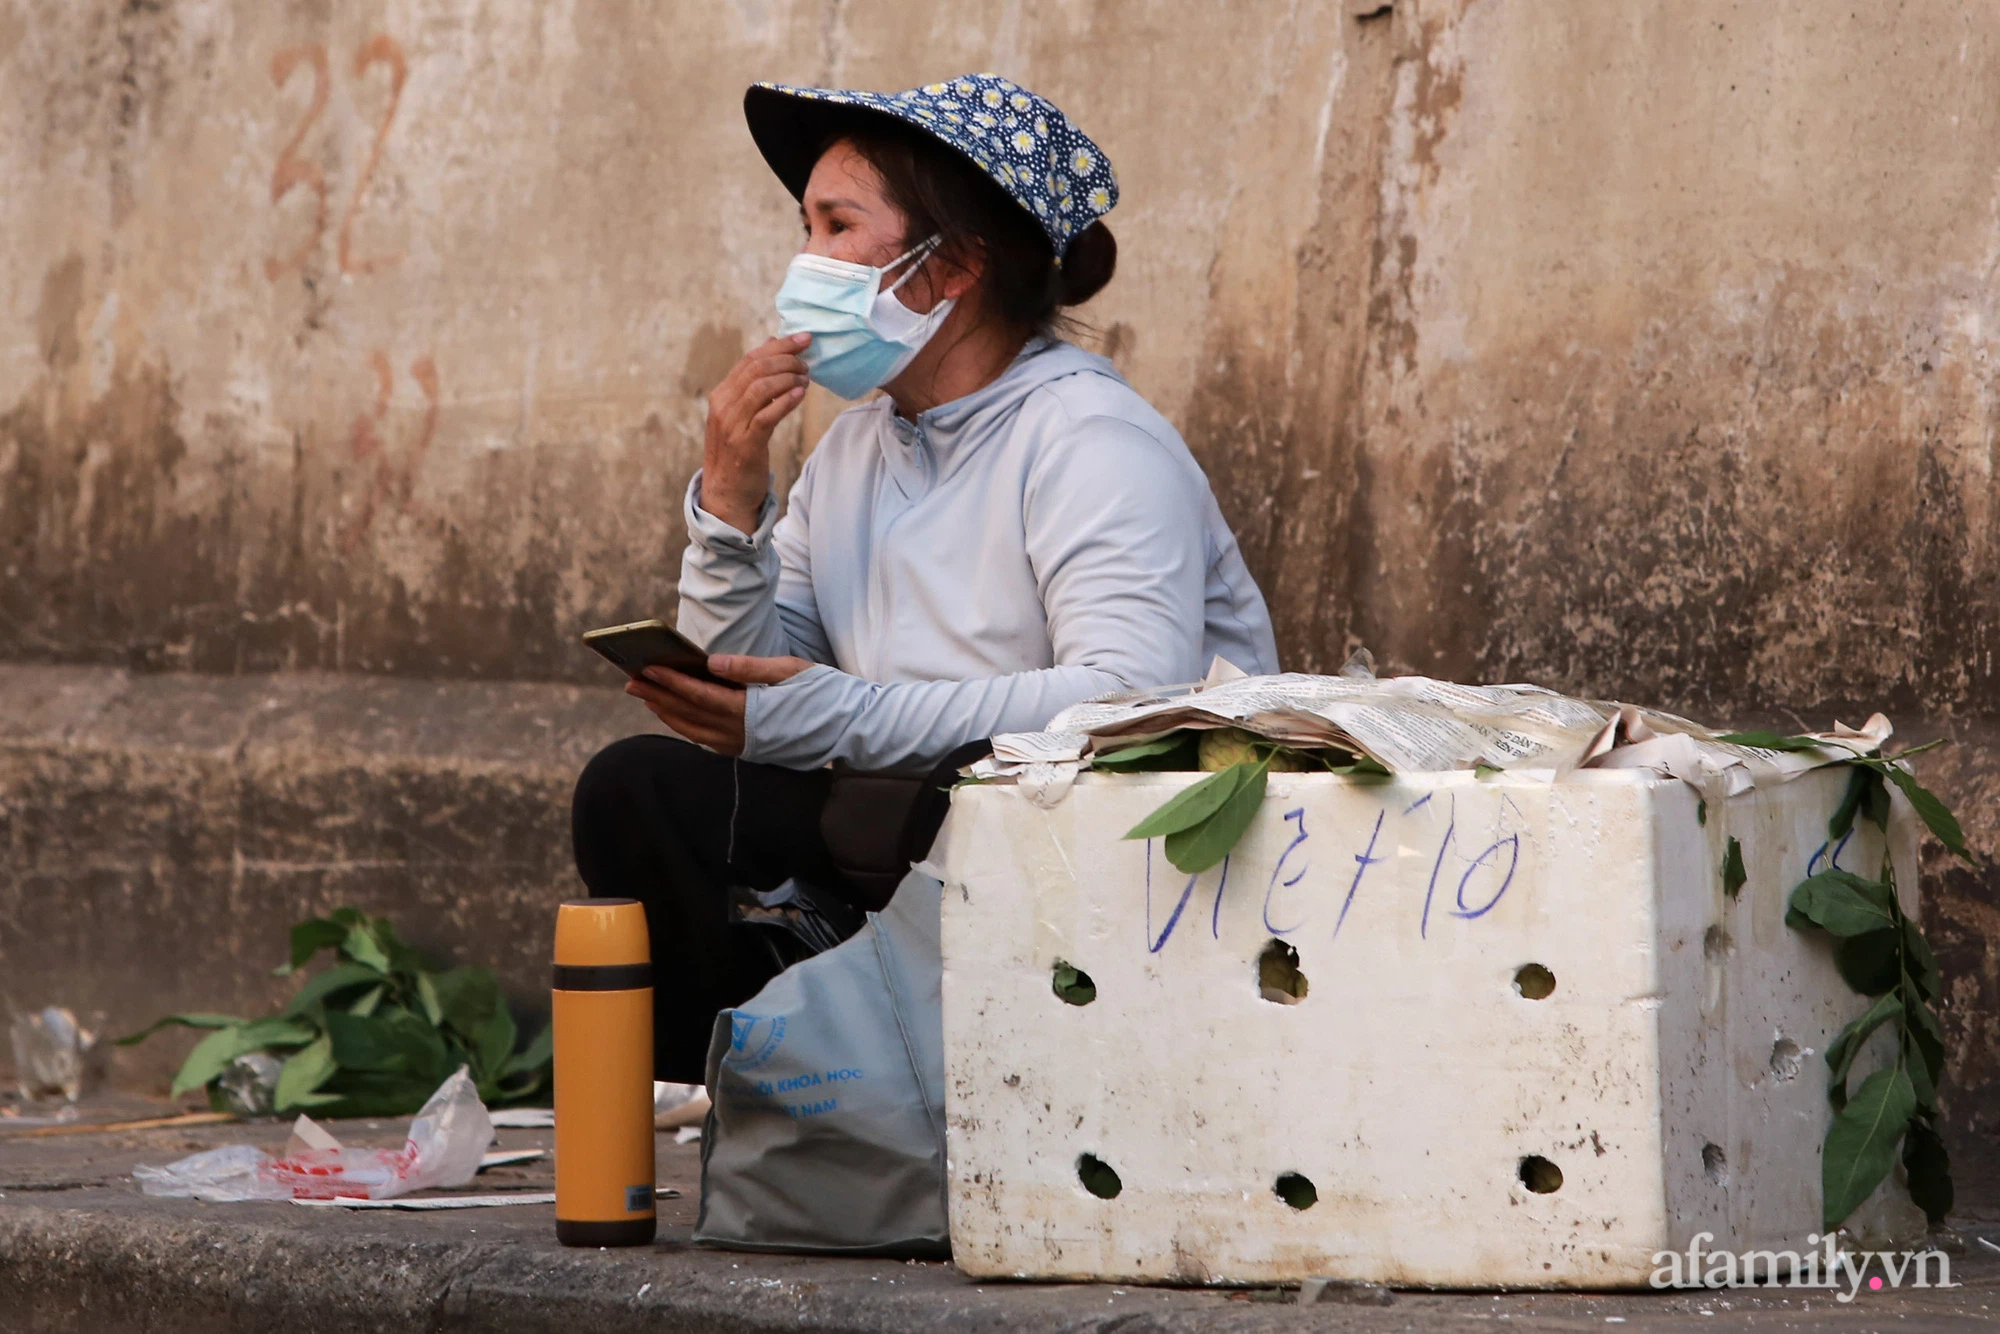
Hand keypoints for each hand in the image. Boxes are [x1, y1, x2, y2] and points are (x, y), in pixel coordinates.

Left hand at [625, 654, 814, 755]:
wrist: (853, 730)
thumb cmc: (827, 694)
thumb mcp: (792, 671)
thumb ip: (750, 668)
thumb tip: (712, 662)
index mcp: (751, 711)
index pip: (699, 695)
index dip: (670, 681)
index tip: (646, 667)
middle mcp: (742, 735)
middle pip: (689, 715)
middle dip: (658, 696)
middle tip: (631, 681)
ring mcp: (745, 747)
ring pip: (695, 732)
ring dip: (668, 714)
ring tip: (646, 697)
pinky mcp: (750, 752)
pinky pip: (708, 741)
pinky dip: (687, 727)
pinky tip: (677, 715)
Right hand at [701, 333, 810, 533]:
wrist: (726, 493)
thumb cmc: (738, 451)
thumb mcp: (742, 414)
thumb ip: (754, 382)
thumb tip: (772, 343)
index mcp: (722, 394)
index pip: (750, 359)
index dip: (778, 345)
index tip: (803, 338)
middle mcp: (723, 406)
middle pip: (755, 368)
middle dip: (786, 358)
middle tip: (808, 361)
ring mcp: (732, 425)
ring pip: (760, 388)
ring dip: (787, 378)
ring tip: (806, 378)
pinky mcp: (745, 444)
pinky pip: (766, 416)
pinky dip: (785, 402)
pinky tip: (800, 395)